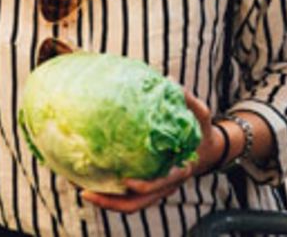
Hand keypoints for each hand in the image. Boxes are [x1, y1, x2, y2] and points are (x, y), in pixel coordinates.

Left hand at [82, 89, 227, 213]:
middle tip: (86, 193)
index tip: (126, 182)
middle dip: (112, 203)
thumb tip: (170, 81)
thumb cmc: (200, 131)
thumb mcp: (200, 116)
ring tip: (81, 191)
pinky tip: (87, 182)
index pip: (161, 185)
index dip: (145, 186)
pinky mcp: (147, 188)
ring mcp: (156, 190)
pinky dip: (109, 193)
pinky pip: (127, 197)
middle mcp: (166, 186)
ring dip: (106, 202)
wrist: (205, 151)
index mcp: (180, 171)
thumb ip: (190, 102)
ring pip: (130, 204)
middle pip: (138, 203)